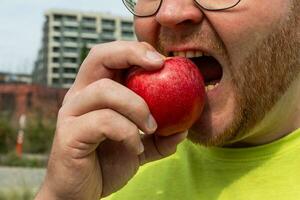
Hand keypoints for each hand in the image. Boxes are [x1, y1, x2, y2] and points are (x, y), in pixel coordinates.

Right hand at [35, 41, 187, 199]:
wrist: (81, 193)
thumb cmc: (107, 164)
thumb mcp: (139, 147)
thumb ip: (160, 137)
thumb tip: (184, 128)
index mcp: (95, 92)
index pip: (111, 56)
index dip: (136, 50)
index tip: (164, 62)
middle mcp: (79, 96)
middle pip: (99, 56)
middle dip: (131, 53)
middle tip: (159, 66)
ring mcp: (71, 113)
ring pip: (105, 90)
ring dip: (137, 107)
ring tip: (152, 128)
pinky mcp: (68, 134)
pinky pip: (104, 121)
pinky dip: (127, 132)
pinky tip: (136, 148)